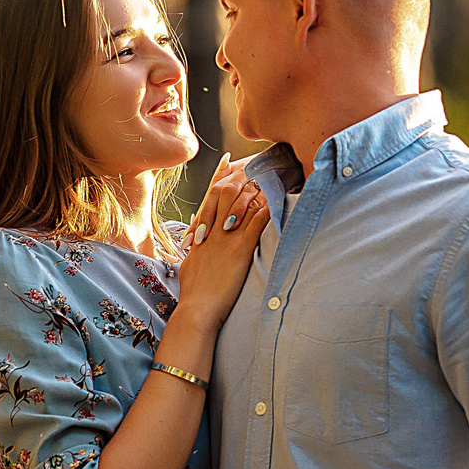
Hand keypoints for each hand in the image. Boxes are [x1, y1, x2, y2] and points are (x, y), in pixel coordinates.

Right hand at [175, 155, 267, 328]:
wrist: (196, 309)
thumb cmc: (193, 292)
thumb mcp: (189, 265)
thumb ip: (194, 251)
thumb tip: (195, 242)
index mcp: (202, 233)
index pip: (210, 197)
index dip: (218, 177)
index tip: (227, 162)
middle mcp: (213, 231)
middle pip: (227, 193)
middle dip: (241, 175)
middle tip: (255, 159)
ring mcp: (225, 239)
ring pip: (243, 204)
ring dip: (258, 187)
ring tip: (272, 172)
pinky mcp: (239, 250)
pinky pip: (256, 223)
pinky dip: (267, 209)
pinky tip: (279, 197)